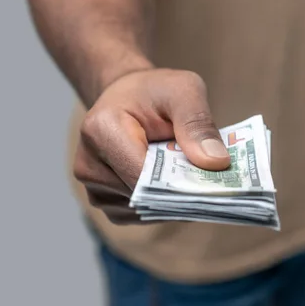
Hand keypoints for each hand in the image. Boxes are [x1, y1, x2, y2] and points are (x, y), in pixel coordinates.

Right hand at [73, 69, 230, 223]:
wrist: (128, 97)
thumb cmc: (155, 91)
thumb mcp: (184, 90)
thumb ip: (198, 123)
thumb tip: (216, 163)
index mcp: (100, 130)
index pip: (141, 174)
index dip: (179, 183)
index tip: (215, 184)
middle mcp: (88, 164)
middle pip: (143, 196)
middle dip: (181, 192)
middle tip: (215, 184)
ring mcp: (94, 188)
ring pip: (145, 210)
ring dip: (174, 201)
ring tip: (194, 178)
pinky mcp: (105, 201)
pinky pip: (141, 215)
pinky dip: (164, 206)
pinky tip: (178, 187)